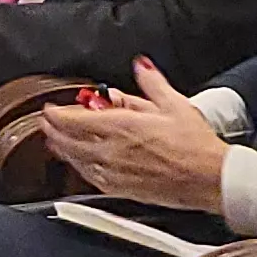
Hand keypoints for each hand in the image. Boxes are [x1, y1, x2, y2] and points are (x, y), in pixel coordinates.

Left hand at [39, 59, 231, 211]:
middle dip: (53, 131)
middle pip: (69, 141)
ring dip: (62, 150)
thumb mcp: (175, 104)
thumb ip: (152, 83)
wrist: (210, 179)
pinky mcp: (123, 190)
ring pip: (76, 161)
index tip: (49, 109)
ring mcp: (115, 172)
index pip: (75, 119)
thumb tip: (140, 66)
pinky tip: (79, 165)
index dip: (56, 114)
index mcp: (122, 126)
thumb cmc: (196, 145)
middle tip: (46, 124)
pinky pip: (91, 178)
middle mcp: (112, 150)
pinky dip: (79, 168)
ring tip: (55, 143)